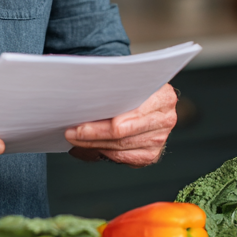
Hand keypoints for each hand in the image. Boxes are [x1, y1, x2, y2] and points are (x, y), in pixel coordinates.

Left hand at [63, 83, 177, 166]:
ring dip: (95, 145)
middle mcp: (165, 119)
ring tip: (75, 139)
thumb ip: (110, 88)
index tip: (78, 126)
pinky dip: (105, 152)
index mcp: (163, 96)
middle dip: (93, 136)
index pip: (128, 118)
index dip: (100, 125)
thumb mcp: (124, 79)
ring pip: (121, 148)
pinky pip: (125, 158)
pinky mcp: (152, 153)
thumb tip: (80, 103)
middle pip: (123, 135)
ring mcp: (160, 138)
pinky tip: (91, 146)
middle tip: (71, 133)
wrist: (143, 93)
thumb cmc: (129, 85)